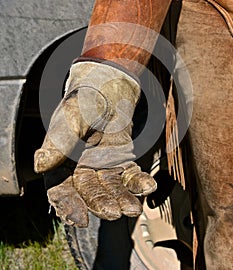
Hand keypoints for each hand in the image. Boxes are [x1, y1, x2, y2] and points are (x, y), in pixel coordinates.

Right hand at [35, 61, 156, 226]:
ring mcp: (102, 166)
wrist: (108, 87)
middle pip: (88, 193)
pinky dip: (138, 182)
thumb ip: (59, 140)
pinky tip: (148, 186)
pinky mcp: (122, 160)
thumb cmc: (84, 99)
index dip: (68, 205)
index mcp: (60, 161)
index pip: (60, 189)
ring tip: (132, 208)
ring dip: (121, 199)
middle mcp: (80, 168)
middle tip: (114, 212)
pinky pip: (130, 175)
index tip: (79, 219)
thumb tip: (41, 166)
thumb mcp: (71, 115)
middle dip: (101, 204)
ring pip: (111, 188)